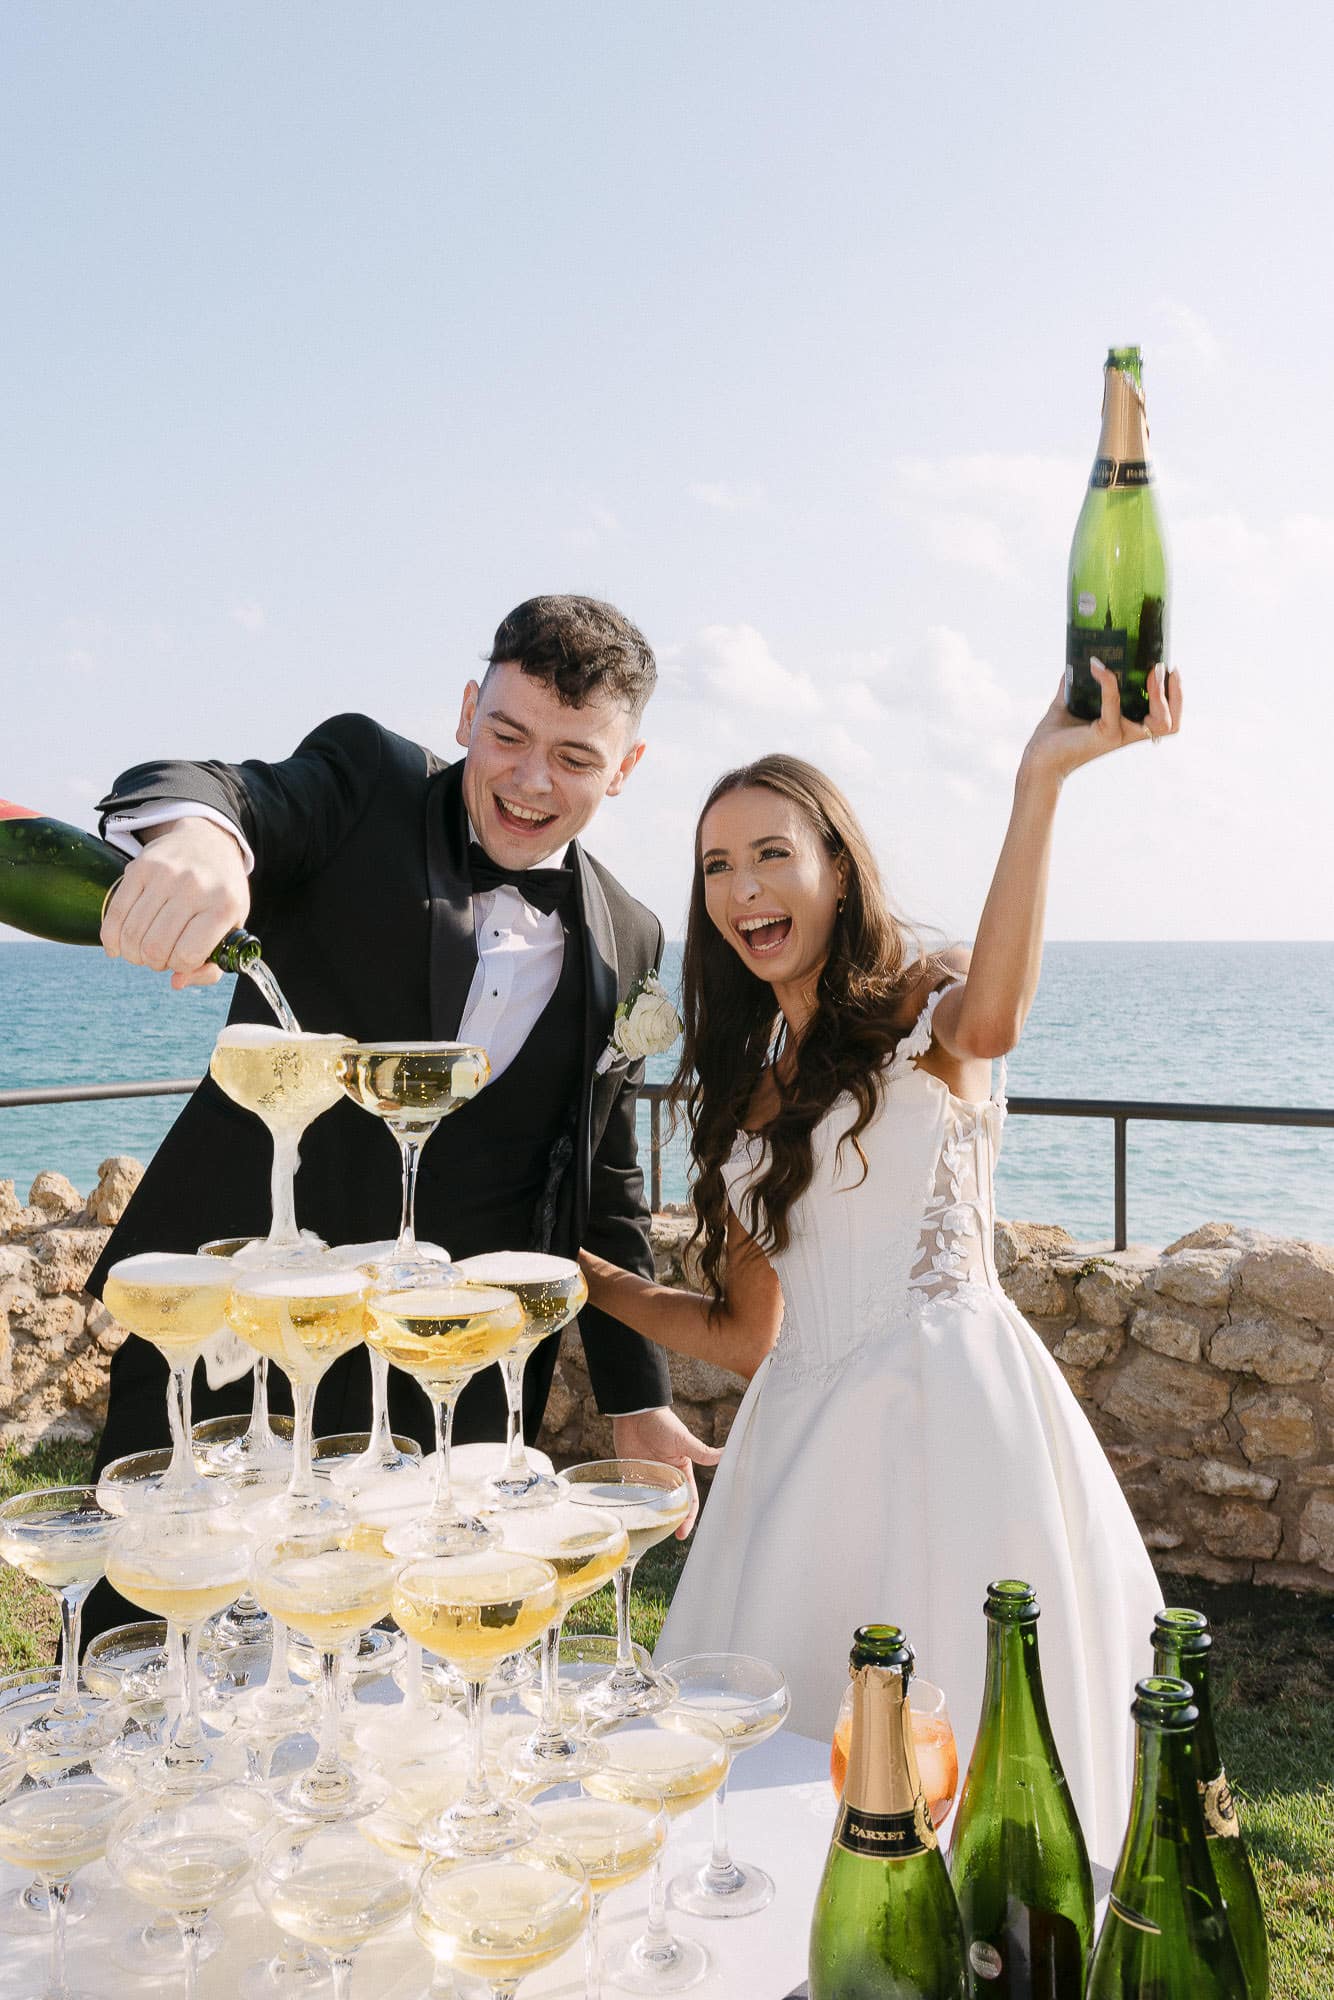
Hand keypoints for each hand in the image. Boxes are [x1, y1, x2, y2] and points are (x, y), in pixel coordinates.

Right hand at [100, 818, 250, 987]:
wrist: (207, 841)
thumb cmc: (220, 892)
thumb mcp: (231, 926)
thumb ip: (211, 964)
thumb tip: (177, 982)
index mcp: (223, 906)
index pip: (188, 955)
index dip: (179, 966)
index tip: (181, 960)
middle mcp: (194, 888)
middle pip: (155, 947)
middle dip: (153, 962)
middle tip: (159, 957)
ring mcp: (165, 875)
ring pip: (133, 934)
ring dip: (133, 953)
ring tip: (142, 950)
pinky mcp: (139, 867)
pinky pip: (116, 913)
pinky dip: (112, 938)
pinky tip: (117, 946)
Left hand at [611, 1406, 722, 1537]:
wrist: (636, 1412)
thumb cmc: (662, 1423)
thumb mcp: (682, 1440)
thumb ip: (701, 1451)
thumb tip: (726, 1454)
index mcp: (682, 1472)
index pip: (688, 1500)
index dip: (687, 1517)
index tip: (682, 1534)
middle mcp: (666, 1478)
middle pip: (670, 1506)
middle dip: (669, 1522)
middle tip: (663, 1537)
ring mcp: (649, 1477)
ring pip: (651, 1503)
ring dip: (650, 1516)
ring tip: (647, 1533)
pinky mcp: (632, 1474)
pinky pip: (632, 1494)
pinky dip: (632, 1505)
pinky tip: (630, 1517)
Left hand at [1021, 660, 1182, 786]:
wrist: (1037, 760)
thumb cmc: (1054, 737)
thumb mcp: (1071, 703)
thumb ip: (1077, 683)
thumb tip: (1078, 659)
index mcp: (1126, 726)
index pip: (1166, 716)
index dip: (1175, 695)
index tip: (1170, 668)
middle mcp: (1127, 732)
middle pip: (1171, 723)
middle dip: (1175, 694)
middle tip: (1160, 669)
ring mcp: (1118, 735)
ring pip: (1160, 722)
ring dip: (1159, 693)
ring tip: (1151, 671)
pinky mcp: (1104, 735)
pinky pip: (1114, 705)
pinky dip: (1109, 683)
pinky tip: (1097, 667)